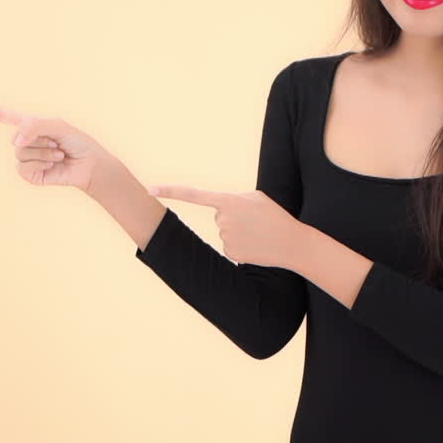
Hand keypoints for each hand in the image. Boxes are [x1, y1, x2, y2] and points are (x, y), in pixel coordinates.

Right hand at [0, 97, 111, 192]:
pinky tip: (53, 165)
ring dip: (43, 153)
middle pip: (16, 136)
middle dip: (41, 138)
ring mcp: (25, 159)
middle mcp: (23, 141)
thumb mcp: (57, 125)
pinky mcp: (29, 175)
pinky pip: (24, 168)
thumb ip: (34, 126)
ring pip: (20, 153)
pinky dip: (41, 165)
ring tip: (58, 154)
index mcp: (28, 125)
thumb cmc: (76, 142)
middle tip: (57, 142)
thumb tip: (14, 142)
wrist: (89, 165)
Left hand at [146, 185, 305, 268]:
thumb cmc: (274, 216)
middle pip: (219, 215)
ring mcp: (225, 237)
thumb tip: (220, 210)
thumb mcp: (256, 197)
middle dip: (234, 216)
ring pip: (225, 231)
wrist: (292, 243)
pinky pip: (230, 245)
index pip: (193, 194)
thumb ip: (234, 199)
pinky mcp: (230, 253)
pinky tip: (255, 245)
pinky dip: (242, 245)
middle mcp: (222, 219)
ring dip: (239, 231)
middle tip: (255, 220)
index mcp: (228, 201)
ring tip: (258, 232)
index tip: (150, 188)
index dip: (170, 191)